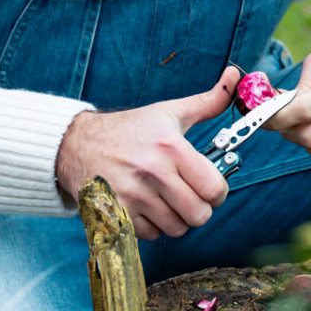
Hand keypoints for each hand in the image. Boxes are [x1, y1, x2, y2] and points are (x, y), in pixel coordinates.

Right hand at [54, 65, 239, 240]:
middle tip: (190, 197)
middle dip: (199, 209)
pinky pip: (151, 235)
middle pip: (198, 214)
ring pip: (176, 228)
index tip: (211, 188)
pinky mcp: (117, 214)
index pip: (213, 188)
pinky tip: (147, 207)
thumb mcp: (169, 113)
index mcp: (170, 147)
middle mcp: (152, 172)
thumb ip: (208, 102)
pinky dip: (153, 227)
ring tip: (167, 200)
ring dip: (176, 219)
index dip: (218, 192)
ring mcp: (133, 195)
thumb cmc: (130, 129)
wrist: (76, 144)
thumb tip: (235, 75)